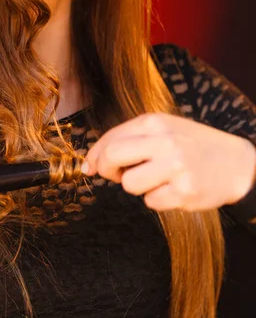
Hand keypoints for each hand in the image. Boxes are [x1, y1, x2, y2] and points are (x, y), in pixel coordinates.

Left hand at [81, 113, 255, 211]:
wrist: (234, 162)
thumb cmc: (191, 145)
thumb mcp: (163, 129)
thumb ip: (128, 139)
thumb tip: (89, 163)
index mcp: (154, 122)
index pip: (110, 139)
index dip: (95, 155)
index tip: (90, 166)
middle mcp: (164, 141)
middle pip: (112, 157)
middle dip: (106, 170)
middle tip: (116, 175)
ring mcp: (175, 166)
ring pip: (129, 184)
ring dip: (136, 186)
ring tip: (154, 178)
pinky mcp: (184, 191)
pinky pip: (151, 201)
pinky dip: (157, 198)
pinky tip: (172, 188)